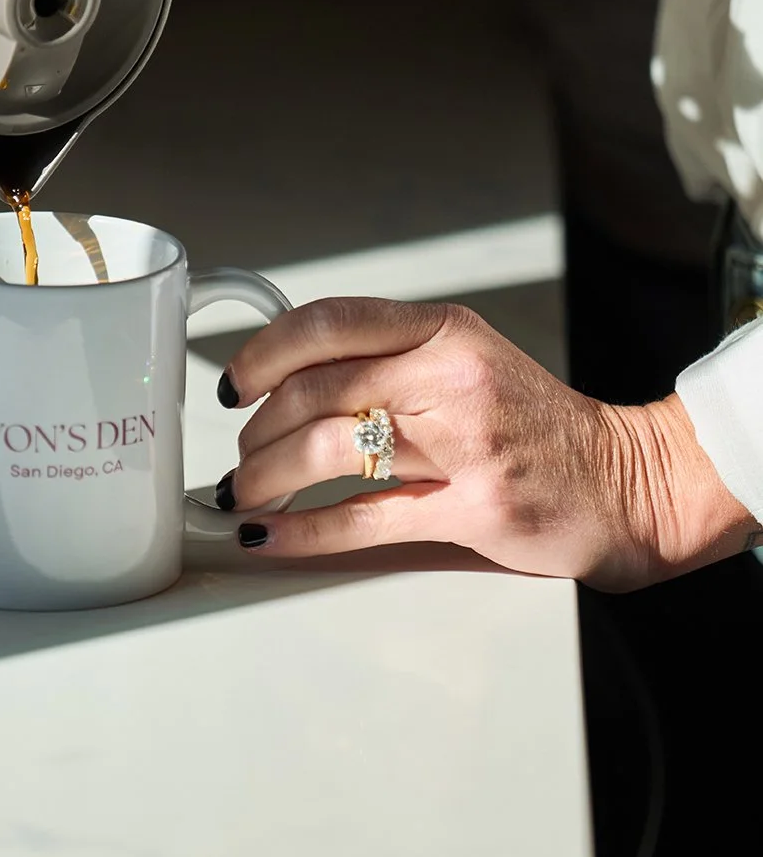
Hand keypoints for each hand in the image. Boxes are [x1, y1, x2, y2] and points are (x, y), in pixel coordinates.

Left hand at [217, 298, 756, 587]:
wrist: (622, 481)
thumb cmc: (530, 425)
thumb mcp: (463, 360)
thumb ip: (385, 358)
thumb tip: (283, 376)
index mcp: (444, 331)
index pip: (329, 323)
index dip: (263, 354)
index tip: (233, 383)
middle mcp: (452, 377)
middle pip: (316, 391)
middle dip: (259, 430)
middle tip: (241, 455)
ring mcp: (464, 443)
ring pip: (330, 450)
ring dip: (268, 476)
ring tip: (248, 492)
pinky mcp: (473, 508)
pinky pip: (365, 519)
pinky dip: (302, 529)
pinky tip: (269, 533)